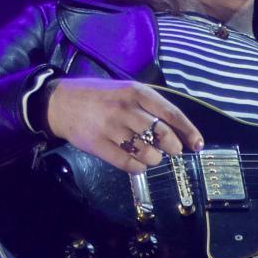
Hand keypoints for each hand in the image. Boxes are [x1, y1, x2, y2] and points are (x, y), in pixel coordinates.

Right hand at [45, 79, 204, 172]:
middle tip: (173, 151)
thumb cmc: (100, 97)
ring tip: (151, 155)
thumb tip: (178, 129)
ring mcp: (111, 128)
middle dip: (174, 147)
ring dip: (155, 159)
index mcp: (137, 92)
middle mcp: (126, 109)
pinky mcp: (98, 145)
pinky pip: (128, 164)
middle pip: (162, 134)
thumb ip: (150, 106)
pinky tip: (137, 163)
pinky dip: (138, 167)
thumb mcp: (126, 90)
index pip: (172, 114)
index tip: (198, 144)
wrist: (60, 103)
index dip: (189, 131)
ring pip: (147, 152)